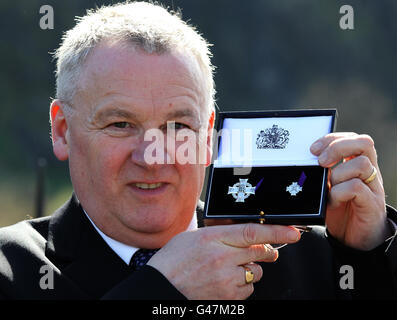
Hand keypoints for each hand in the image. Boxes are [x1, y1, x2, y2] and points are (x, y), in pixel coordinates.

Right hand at [148, 223, 300, 298]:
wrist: (162, 286)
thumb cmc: (174, 259)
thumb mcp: (195, 236)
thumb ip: (222, 233)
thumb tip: (246, 235)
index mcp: (213, 238)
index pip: (252, 232)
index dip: (277, 231)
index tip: (293, 232)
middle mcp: (222, 259)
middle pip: (260, 251)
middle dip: (267, 250)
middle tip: (267, 250)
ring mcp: (226, 280)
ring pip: (255, 272)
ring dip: (249, 269)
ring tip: (229, 269)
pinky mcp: (228, 298)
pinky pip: (248, 290)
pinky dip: (242, 285)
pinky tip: (226, 281)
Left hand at [311, 132, 389, 249]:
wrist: (356, 240)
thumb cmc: (340, 210)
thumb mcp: (328, 188)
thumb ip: (321, 174)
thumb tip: (300, 163)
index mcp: (357, 164)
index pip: (352, 138)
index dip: (332, 138)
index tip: (313, 149)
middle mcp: (369, 172)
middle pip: (364, 143)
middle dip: (337, 147)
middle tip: (320, 161)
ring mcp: (373, 187)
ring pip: (361, 164)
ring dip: (337, 174)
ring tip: (327, 188)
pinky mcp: (372, 204)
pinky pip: (357, 188)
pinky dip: (339, 192)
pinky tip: (331, 201)